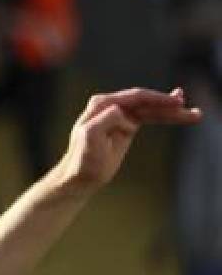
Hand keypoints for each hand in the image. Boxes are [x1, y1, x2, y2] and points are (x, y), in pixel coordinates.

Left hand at [53, 87, 199, 192]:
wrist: (80, 177)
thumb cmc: (83, 160)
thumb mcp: (90, 138)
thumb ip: (104, 120)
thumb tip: (120, 111)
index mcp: (102, 105)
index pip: (136, 97)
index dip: (157, 99)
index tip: (176, 105)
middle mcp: (111, 105)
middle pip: (147, 102)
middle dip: (170, 106)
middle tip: (191, 111)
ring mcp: (120, 114)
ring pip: (152, 110)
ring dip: (172, 112)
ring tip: (193, 115)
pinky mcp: (126, 125)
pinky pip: (149, 117)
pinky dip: (164, 115)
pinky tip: (178, 113)